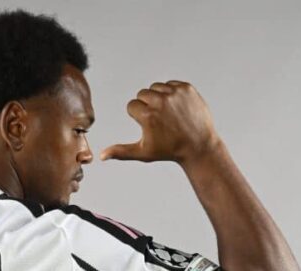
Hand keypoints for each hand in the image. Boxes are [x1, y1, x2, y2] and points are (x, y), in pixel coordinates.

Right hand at [99, 80, 219, 163]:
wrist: (199, 145)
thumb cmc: (169, 151)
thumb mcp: (143, 152)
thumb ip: (121, 152)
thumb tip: (101, 156)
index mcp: (147, 116)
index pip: (132, 105)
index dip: (138, 116)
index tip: (150, 126)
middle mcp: (161, 102)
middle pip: (142, 93)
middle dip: (147, 105)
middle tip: (159, 121)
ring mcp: (175, 93)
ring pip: (155, 87)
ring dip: (158, 97)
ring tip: (168, 114)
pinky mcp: (186, 88)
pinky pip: (170, 84)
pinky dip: (171, 93)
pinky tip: (177, 108)